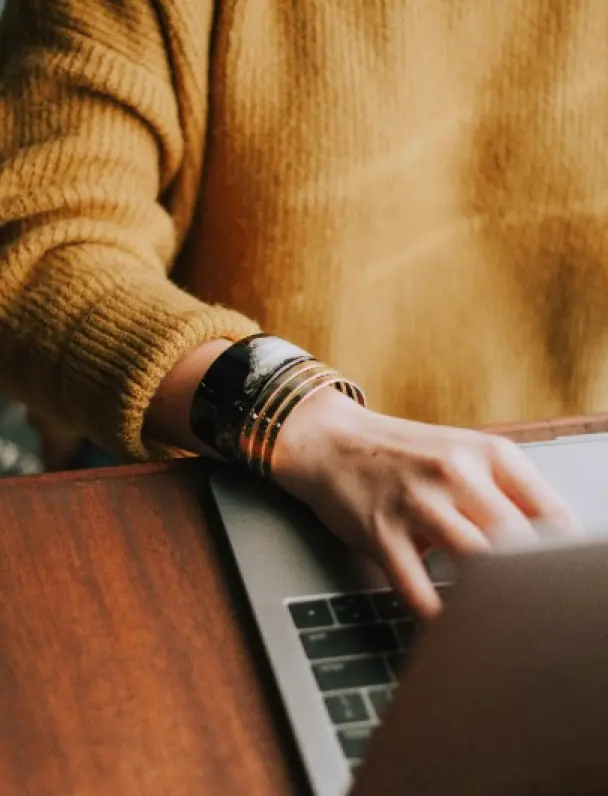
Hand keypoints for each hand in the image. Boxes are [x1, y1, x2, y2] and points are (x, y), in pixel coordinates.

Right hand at [272, 388, 583, 617]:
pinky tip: (446, 624)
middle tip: (533, 611)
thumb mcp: (464, 455)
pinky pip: (417, 588)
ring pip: (475, 563)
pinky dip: (437, 615)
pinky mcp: (381, 531)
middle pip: (517, 542)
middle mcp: (456, 472)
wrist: (333, 441)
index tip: (561, 586)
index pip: (552, 513)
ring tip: (495, 622)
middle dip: (530, 583)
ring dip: (488, 599)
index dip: (564, 558)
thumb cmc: (404, 455)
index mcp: (489, 453)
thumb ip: (507, 493)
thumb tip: (552, 548)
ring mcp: (417, 502)